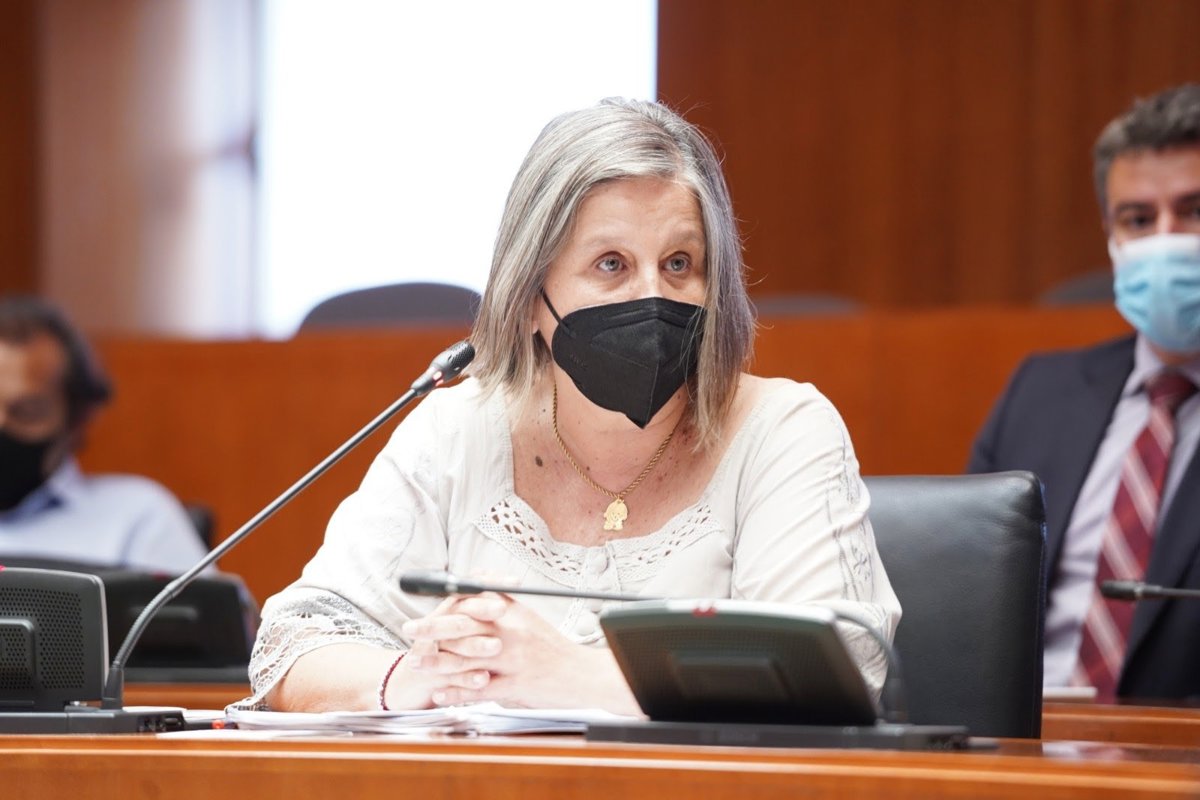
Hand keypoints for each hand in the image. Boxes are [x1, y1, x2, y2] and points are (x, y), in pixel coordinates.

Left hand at [400, 593, 640, 713]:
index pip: (473, 603)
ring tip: (417, 663)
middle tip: (409, 632)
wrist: (584, 675)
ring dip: (437, 662)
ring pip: (467, 659)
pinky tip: (440, 693)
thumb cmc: (553, 648)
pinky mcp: (517, 685)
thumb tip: (476, 580)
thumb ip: (501, 599)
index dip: (444, 606)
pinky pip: (481, 689)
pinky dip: (457, 692)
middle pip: (464, 627)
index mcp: (514, 613)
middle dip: (432, 629)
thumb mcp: (529, 616)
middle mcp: (512, 632)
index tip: (424, 608)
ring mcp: (514, 660)